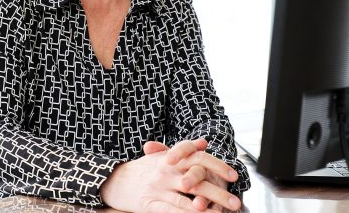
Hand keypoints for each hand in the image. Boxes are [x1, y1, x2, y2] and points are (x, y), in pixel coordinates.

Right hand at [100, 139, 240, 212]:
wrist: (113, 180)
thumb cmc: (142, 169)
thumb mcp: (162, 156)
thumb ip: (184, 150)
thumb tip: (204, 142)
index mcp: (170, 157)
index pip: (198, 158)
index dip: (218, 166)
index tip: (234, 176)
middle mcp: (166, 171)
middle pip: (198, 180)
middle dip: (219, 192)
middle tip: (236, 202)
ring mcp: (158, 188)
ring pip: (188, 200)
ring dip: (208, 208)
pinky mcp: (151, 204)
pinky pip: (173, 211)